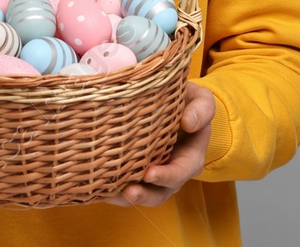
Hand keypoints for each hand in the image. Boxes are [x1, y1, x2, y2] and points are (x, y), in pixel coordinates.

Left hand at [106, 81, 215, 206]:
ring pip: (142, 194)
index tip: (150, 174)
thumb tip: (188, 123)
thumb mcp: (201, 101)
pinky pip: (127, 185)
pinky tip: (98, 186)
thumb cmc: (189, 103)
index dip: (166, 176)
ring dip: (126, 198)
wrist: (175, 105)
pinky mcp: (137, 171)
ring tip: (109, 195)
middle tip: (128, 191)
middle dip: (144, 194)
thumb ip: (201, 110)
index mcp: (190, 157)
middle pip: (160, 192)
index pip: (181, 172)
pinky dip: (114, 190)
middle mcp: (173, 172)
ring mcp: (155, 175)